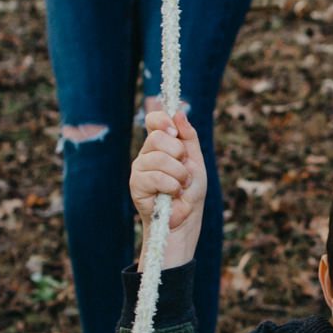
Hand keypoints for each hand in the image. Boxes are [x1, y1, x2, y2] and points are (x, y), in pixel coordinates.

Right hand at [130, 106, 208, 266]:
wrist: (186, 219)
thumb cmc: (190, 191)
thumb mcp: (195, 160)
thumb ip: (189, 137)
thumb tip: (179, 113)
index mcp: (159, 145)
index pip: (153, 121)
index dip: (163, 120)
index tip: (175, 132)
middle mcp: (146, 154)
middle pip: (159, 137)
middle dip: (179, 154)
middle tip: (184, 171)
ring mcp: (139, 168)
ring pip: (160, 158)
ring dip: (179, 174)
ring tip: (181, 185)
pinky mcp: (136, 185)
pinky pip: (157, 177)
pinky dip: (172, 186)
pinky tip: (172, 194)